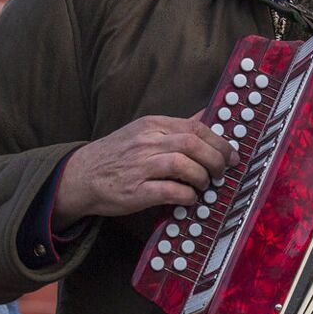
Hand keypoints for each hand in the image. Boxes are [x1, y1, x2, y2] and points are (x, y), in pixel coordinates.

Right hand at [52, 113, 236, 228]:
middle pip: (193, 144)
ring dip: (202, 177)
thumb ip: (176, 126)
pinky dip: (187, 196)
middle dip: (216, 159)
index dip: (219, 141)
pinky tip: (189, 198)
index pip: (195, 126)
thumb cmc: (118, 154)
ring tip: (204, 185)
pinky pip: (169, 191)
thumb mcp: (145, 131)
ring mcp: (139, 166)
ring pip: (183, 165)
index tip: (231, 154)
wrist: (81, 174)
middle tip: (222, 172)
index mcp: (152, 125)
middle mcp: (146, 141)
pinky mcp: (134, 191)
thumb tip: (208, 115)